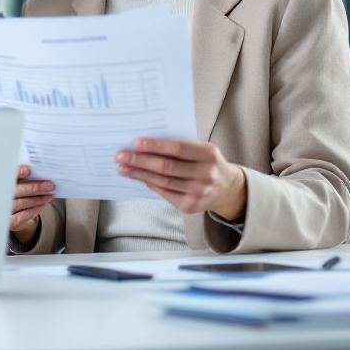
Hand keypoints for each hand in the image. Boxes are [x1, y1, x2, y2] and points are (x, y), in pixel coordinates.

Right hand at [10, 165, 54, 246]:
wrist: (9, 214)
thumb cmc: (14, 194)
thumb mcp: (16, 184)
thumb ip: (21, 178)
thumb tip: (35, 172)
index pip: (7, 177)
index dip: (16, 172)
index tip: (27, 170)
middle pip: (18, 191)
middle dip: (35, 187)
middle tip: (49, 185)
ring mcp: (4, 211)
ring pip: (22, 203)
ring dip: (39, 199)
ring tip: (49, 195)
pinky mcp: (11, 222)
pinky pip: (24, 215)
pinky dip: (35, 209)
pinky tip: (43, 204)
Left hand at [116, 138, 246, 220]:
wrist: (228, 189)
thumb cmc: (208, 163)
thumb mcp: (202, 150)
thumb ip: (180, 146)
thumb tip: (145, 145)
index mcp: (209, 154)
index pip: (178, 149)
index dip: (155, 146)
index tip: (136, 143)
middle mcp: (206, 174)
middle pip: (167, 167)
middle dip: (140, 161)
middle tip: (121, 156)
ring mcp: (199, 192)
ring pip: (163, 182)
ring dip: (140, 174)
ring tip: (123, 168)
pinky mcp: (191, 206)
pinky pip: (165, 193)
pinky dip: (150, 185)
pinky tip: (139, 178)